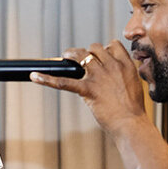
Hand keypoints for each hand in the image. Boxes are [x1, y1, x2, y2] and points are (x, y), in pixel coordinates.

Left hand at [29, 42, 149, 136]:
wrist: (131, 123)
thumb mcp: (133, 85)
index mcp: (126, 64)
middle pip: (95, 48)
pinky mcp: (88, 89)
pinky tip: (34, 76)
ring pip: (81, 55)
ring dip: (71, 55)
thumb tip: (110, 76)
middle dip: (87, 53)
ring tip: (65, 57)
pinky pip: (64, 82)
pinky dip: (47, 79)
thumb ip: (122, 75)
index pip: (113, 45)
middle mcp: (113, 66)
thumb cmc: (133, 109)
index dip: (105, 49)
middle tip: (80, 60)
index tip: (100, 57)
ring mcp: (99, 76)